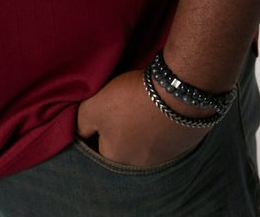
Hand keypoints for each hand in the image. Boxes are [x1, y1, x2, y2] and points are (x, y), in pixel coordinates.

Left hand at [76, 70, 206, 166]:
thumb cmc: (130, 100)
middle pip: (122, 147)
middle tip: (119, 108)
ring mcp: (163, 157)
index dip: (94, 129)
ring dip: (140, 130)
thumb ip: (81, 122)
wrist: (177, 94)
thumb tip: (78, 132)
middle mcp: (139, 164)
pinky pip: (164, 137)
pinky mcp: (181, 145)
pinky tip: (157, 108)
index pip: (96, 148)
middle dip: (119, 131)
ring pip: (144, 144)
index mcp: (115, 158)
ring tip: (139, 107)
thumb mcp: (92, 106)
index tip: (99, 113)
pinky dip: (159, 126)